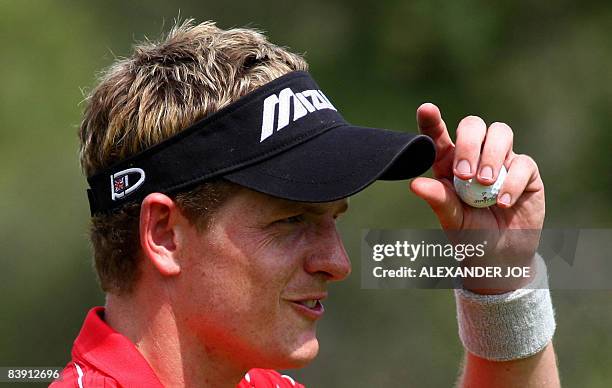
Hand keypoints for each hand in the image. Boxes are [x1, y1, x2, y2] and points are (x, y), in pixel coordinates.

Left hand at [410, 103, 545, 291]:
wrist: (500, 256)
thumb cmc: (469, 234)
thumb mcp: (450, 218)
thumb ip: (438, 199)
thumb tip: (415, 184)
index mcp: (448, 162)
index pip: (438, 135)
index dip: (432, 120)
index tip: (426, 110)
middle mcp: (475, 155)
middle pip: (473, 125)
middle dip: (468, 143)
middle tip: (464, 173)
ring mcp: (502, 160)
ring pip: (500, 133)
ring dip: (491, 155)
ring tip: (485, 183)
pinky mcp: (526, 172)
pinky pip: (523, 163)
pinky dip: (512, 182)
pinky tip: (502, 203)